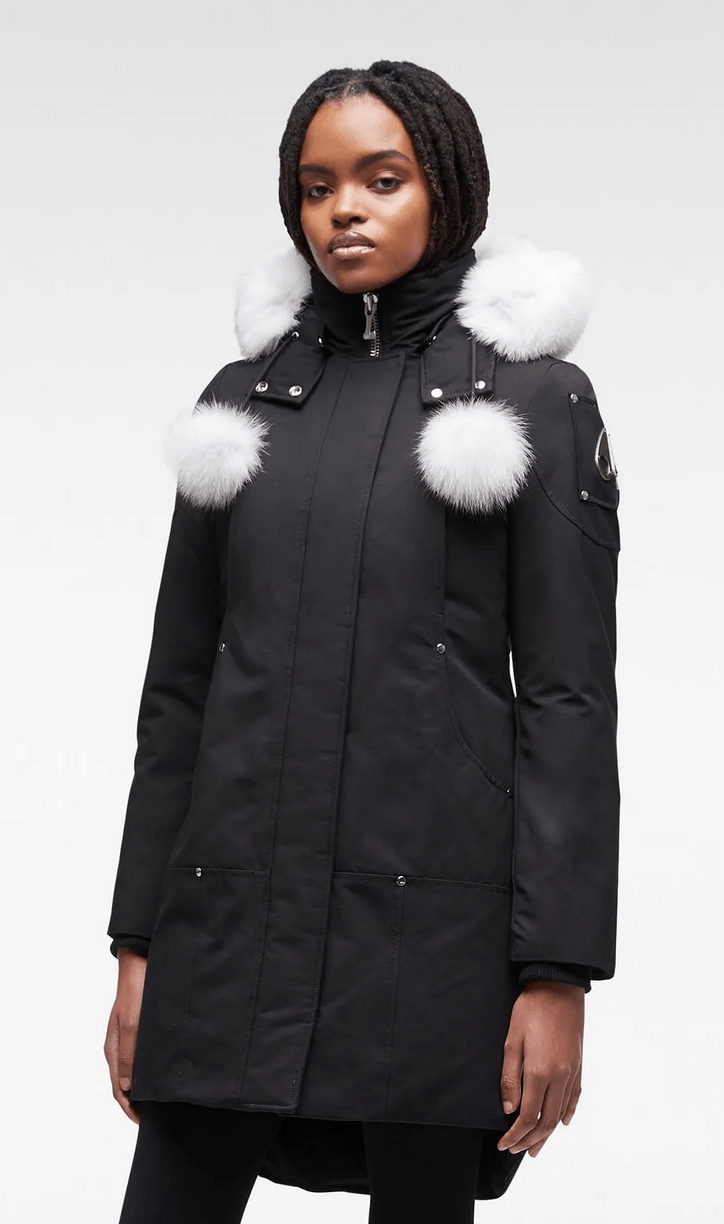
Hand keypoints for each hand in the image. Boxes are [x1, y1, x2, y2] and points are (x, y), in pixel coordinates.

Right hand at [104, 948, 146, 1122]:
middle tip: (156, 1118)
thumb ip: (129, 1054)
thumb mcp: (132, 1024)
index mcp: (113, 1049)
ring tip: (162, 1102)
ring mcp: (131, 1039)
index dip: (130, 1109)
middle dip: (137, 1103)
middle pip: (126, 1084)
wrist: (142, 964)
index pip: (119, 1089)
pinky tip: (165, 1074)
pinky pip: (144, 1057)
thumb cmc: (136, 991)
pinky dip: (151, 1071)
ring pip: (136, 1071)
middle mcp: (120, 1047)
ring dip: (145, 1088)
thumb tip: (128, 1087)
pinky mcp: (142, 1030)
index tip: (143, 1123)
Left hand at [497, 981, 583, 1157]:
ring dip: (547, 1133)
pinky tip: (561, 1122)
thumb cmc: (530, 1009)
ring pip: (561, 1113)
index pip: (528, 1116)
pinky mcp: (578, 1064)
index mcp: (540, 1072)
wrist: (559, 986)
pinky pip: (574, 1096)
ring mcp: (572, 1072)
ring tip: (536, 1147)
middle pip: (546, 1122)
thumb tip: (508, 1109)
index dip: (515, 1135)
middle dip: (530, 1140)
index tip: (503, 1143)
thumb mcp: (512, 1040)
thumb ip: (509, 1077)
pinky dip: (567, 1113)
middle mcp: (560, 1077)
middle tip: (515, 1150)